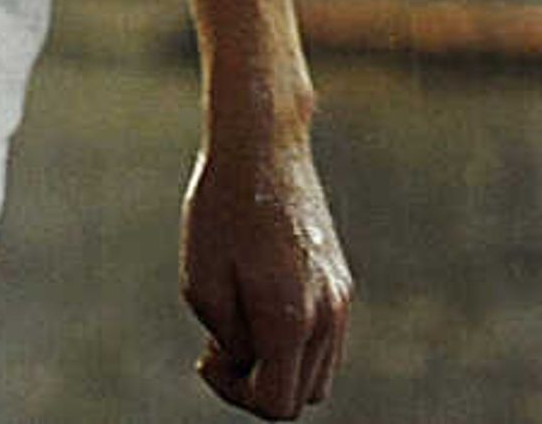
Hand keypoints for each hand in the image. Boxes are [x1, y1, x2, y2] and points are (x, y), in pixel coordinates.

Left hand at [182, 126, 351, 415]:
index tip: (207, 355)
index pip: (276, 405)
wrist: (262, 144)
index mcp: (291, 318)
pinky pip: (323, 340)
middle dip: (258, 382)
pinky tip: (260, 300)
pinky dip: (294, 341)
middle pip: (300, 397)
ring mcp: (340, 296)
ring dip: (279, 365)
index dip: (235, 395)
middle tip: (221, 340)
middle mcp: (327, 314)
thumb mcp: (201, 284)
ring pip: (317, 373)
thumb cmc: (221, 209)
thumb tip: (251, 361)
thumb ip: (229, 341)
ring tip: (241, 319)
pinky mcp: (341, 280)